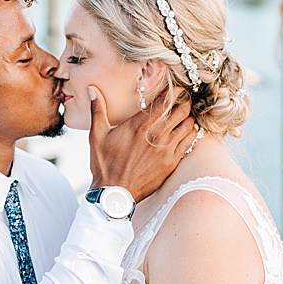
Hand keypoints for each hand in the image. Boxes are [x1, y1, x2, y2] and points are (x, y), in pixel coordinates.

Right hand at [87, 86, 195, 202]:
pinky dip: (191, 133)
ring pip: (188, 125)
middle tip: (183, 101)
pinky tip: (188, 131)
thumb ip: (98, 110)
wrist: (114, 193)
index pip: (164, 102)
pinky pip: (189, 142)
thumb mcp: (97, 135)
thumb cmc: (105, 164)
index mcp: (139, 125)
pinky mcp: (172, 162)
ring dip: (188, 118)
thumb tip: (92, 89)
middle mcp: (156, 135)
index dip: (174, 92)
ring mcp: (166, 149)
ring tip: (186, 115)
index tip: (176, 89)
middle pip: (180, 111)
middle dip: (183, 103)